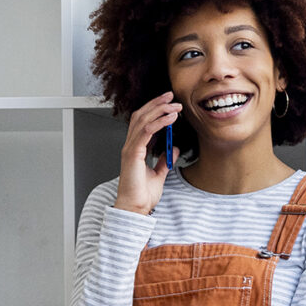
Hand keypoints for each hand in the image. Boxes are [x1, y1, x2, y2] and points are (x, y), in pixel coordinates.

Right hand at [114, 91, 179, 214]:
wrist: (135, 208)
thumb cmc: (142, 195)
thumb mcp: (159, 174)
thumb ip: (165, 160)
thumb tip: (174, 149)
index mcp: (135, 149)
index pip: (142, 122)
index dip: (154, 110)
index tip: (169, 103)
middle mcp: (130, 145)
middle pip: (141, 116)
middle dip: (157, 104)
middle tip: (171, 96)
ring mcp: (130, 148)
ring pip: (143, 120)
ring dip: (159, 110)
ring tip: (174, 105)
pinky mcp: (133, 154)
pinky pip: (146, 132)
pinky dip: (159, 122)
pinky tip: (170, 118)